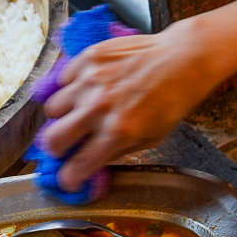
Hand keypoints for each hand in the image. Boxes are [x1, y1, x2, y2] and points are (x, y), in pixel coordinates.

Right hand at [39, 24, 229, 190]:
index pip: (79, 165)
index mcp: (118, 131)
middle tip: (64, 146)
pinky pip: (63, 80)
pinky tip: (86, 88)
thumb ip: (117, 151)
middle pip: (53, 139)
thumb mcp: (152, 137)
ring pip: (52, 109)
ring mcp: (90, 81)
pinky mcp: (88, 59)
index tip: (68, 179)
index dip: (69, 177)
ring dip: (63, 115)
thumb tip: (91, 163)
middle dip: (56, 148)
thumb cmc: (173, 98)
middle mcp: (100, 107)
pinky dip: (70, 88)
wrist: (184, 57)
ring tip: (78, 111)